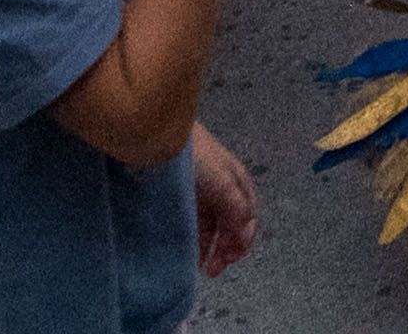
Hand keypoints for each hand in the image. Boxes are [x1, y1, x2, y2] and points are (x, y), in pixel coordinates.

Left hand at [190, 126, 260, 275]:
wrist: (159, 137)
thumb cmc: (197, 160)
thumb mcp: (223, 184)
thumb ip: (237, 211)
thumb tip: (243, 235)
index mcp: (238, 181)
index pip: (248, 217)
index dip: (241, 242)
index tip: (227, 261)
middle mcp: (223, 186)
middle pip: (231, 222)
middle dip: (226, 248)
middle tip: (212, 270)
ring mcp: (202, 188)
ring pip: (212, 223)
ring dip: (210, 245)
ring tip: (199, 265)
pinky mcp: (182, 191)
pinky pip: (194, 219)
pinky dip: (195, 236)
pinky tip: (187, 248)